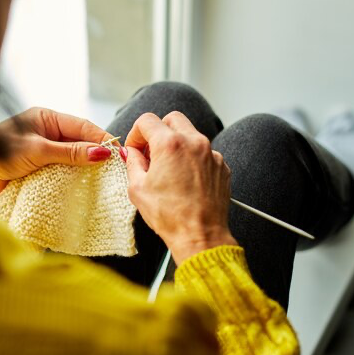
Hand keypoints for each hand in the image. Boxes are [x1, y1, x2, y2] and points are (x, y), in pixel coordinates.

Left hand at [0, 107, 118, 194]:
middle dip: (95, 154)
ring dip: (84, 167)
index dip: (101, 139)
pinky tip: (81, 185)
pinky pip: (61, 169)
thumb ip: (71, 152)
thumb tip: (102, 152)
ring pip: (72, 156)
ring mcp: (42, 148)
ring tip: (102, 178)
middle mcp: (46, 130)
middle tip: (113, 169)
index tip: (117, 154)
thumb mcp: (39, 151)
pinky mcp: (38, 166)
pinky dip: (71, 176)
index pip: (82, 126)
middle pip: (79, 141)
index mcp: (46, 117)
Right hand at [125, 111, 236, 262]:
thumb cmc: (170, 216)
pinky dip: (192, 159)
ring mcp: (211, 153)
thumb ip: (132, 162)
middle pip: (172, 119)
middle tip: (151, 152)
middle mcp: (194, 142)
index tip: (135, 147)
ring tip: (168, 168)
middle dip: (158, 131)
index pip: (147, 120)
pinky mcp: (221, 166)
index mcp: (170, 144)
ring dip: (176, 144)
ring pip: (190, 134)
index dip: (136, 133)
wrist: (200, 235)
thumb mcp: (137, 188)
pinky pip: (203, 152)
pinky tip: (185, 179)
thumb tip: (132, 153)